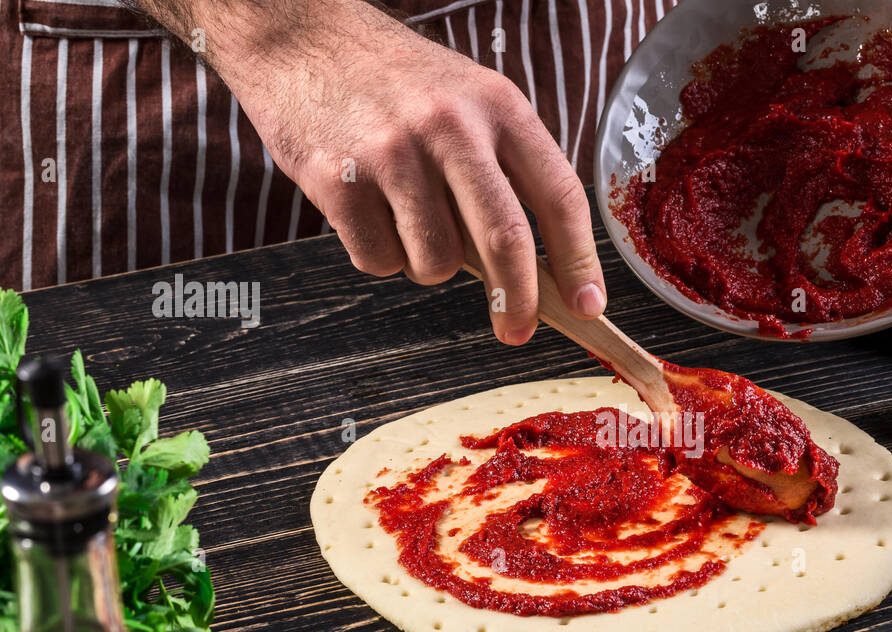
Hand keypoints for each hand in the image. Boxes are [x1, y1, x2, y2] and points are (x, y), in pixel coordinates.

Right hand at [202, 0, 605, 343]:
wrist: (302, 37)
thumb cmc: (398, 84)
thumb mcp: (469, 101)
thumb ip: (505, 172)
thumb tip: (535, 273)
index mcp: (498, 105)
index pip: (559, 195)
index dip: (579, 260)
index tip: (587, 304)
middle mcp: (450, 126)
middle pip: (504, 239)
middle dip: (517, 300)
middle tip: (516, 331)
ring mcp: (392, 153)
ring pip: (436, 262)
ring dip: (428, 264)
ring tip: (407, 217)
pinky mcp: (339, 180)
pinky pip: (379, 260)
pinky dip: (379, 254)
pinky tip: (367, 208)